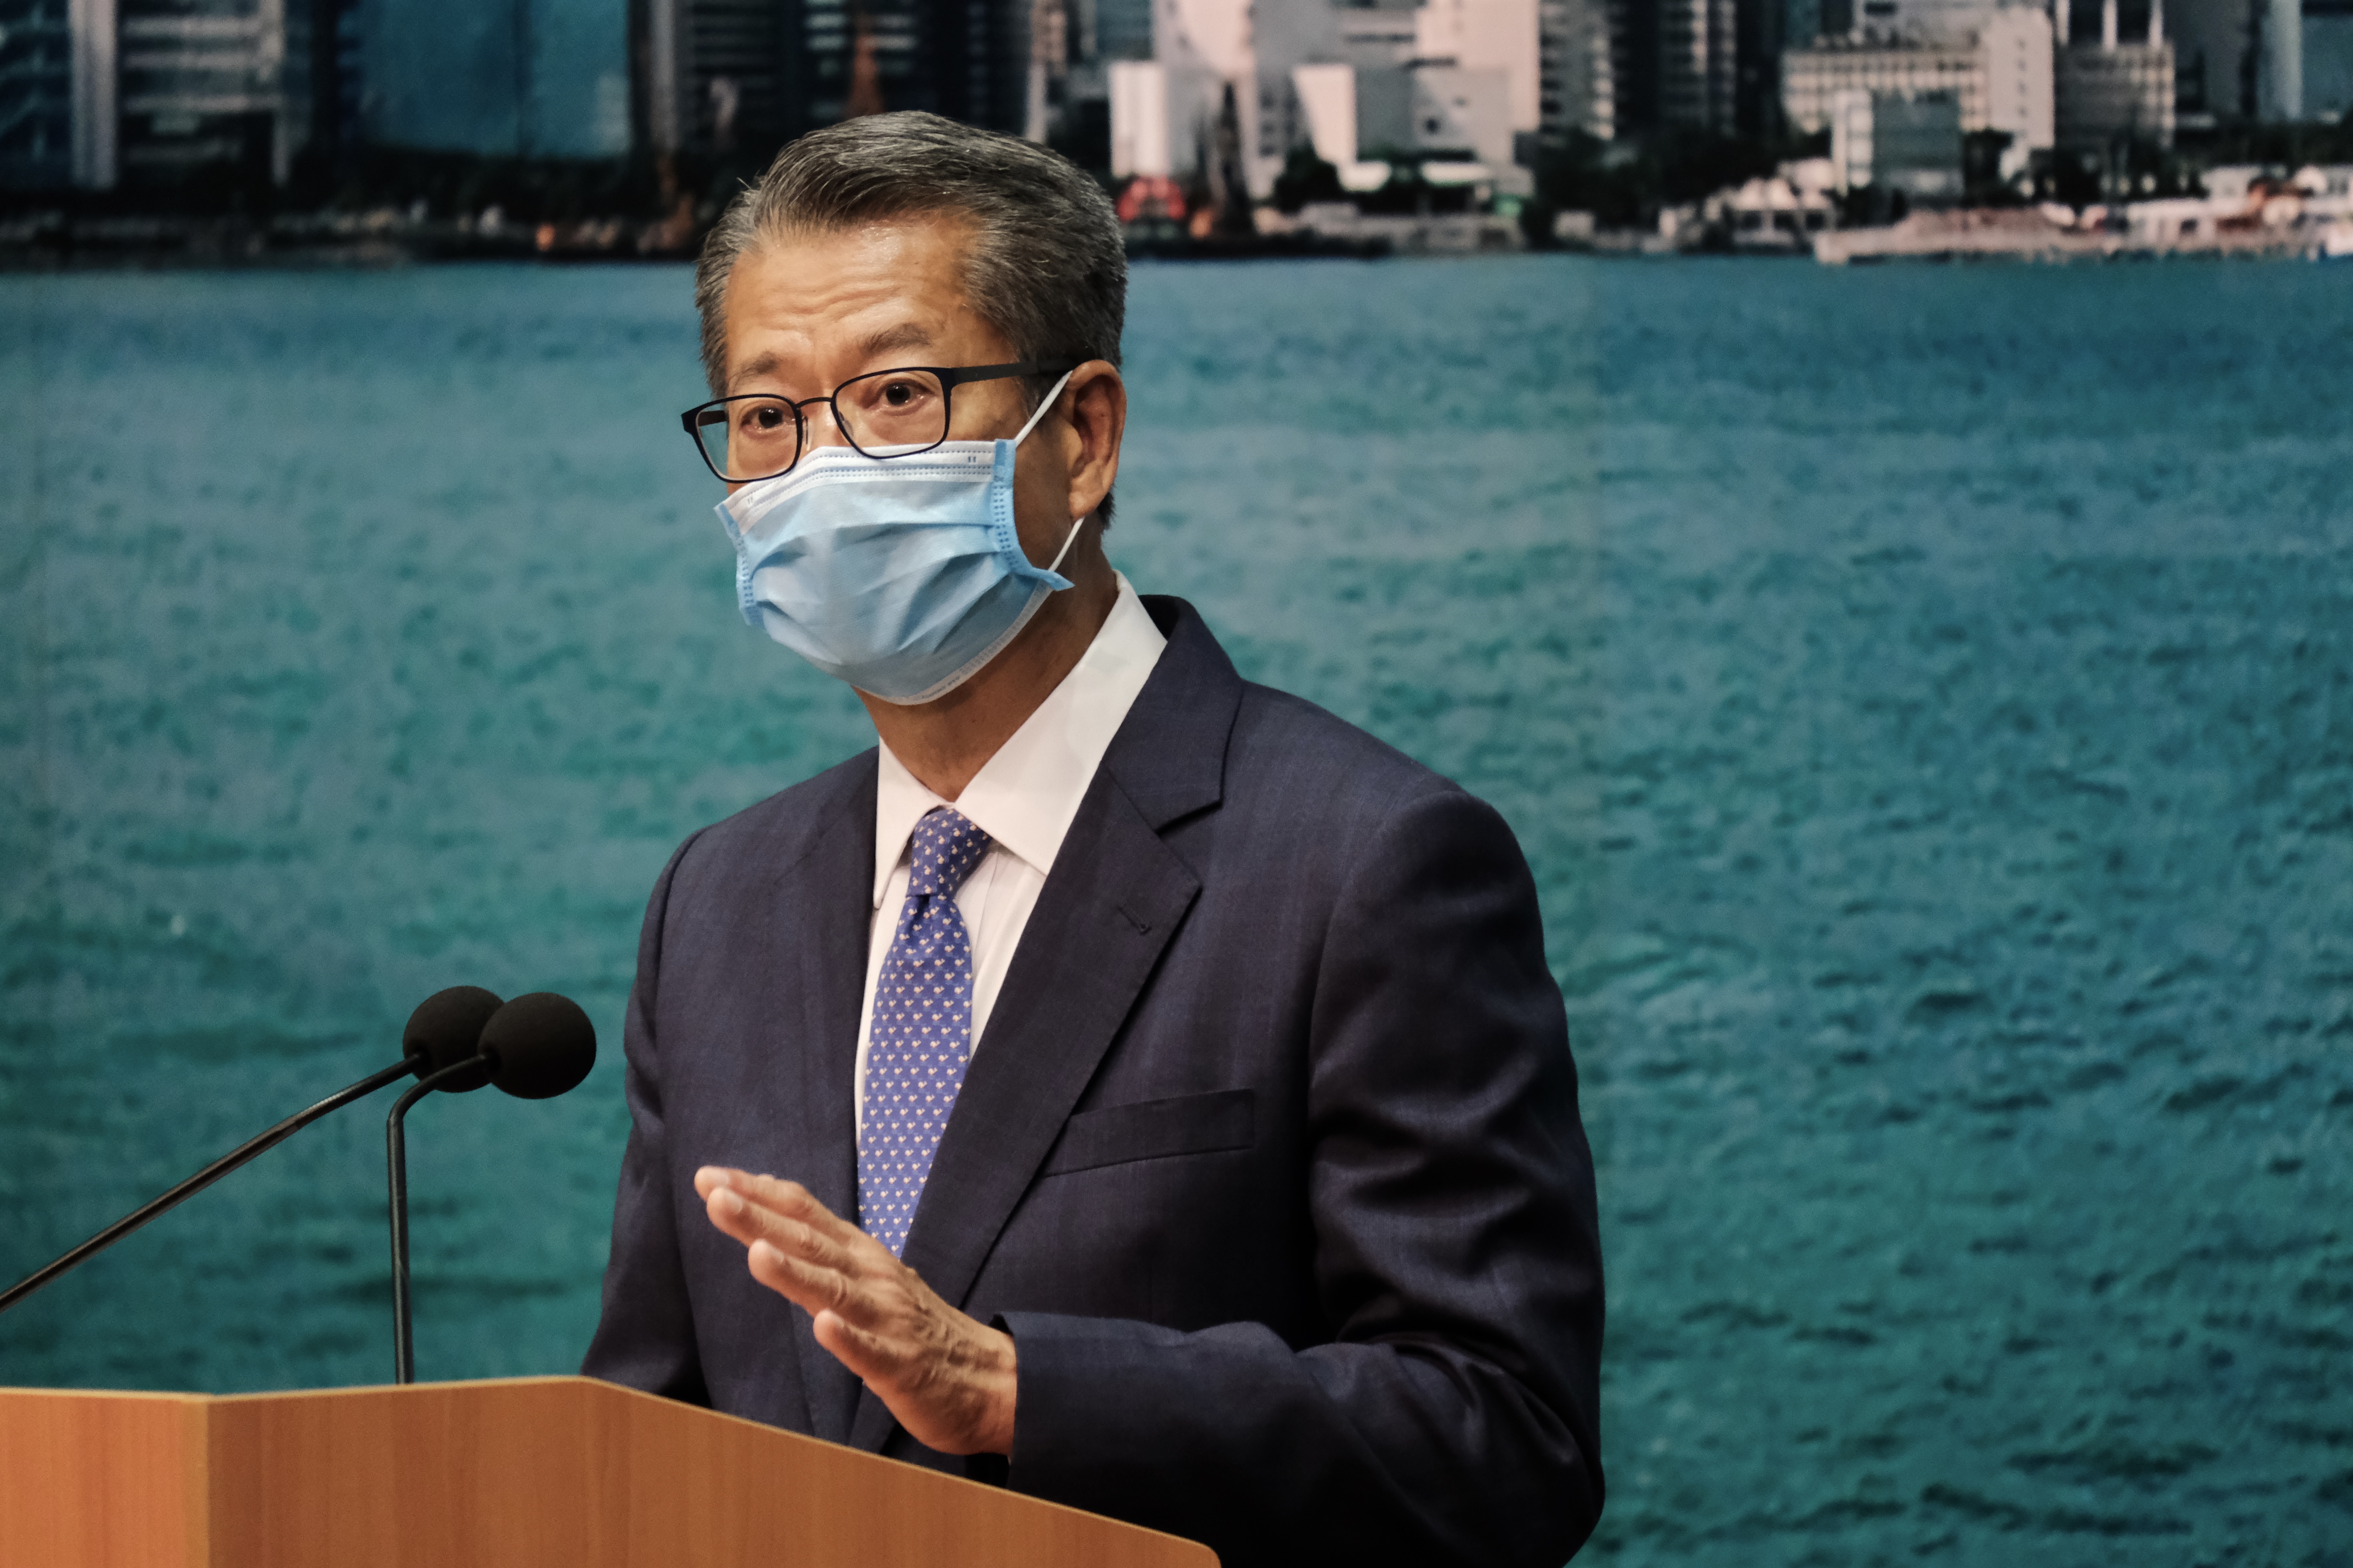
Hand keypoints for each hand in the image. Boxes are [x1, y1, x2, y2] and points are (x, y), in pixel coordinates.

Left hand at [693, 1166, 1017, 1455]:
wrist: (987, 1378)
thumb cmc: (915, 1325)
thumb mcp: (868, 1275)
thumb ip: (821, 1248)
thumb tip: (769, 1209)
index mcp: (859, 1254)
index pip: (804, 1213)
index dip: (758, 1193)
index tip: (711, 1176)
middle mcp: (871, 1276)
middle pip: (809, 1243)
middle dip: (760, 1219)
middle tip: (716, 1195)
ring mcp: (887, 1319)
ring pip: (835, 1291)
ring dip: (795, 1270)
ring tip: (756, 1252)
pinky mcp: (901, 1364)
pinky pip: (870, 1351)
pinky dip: (847, 1338)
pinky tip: (824, 1328)